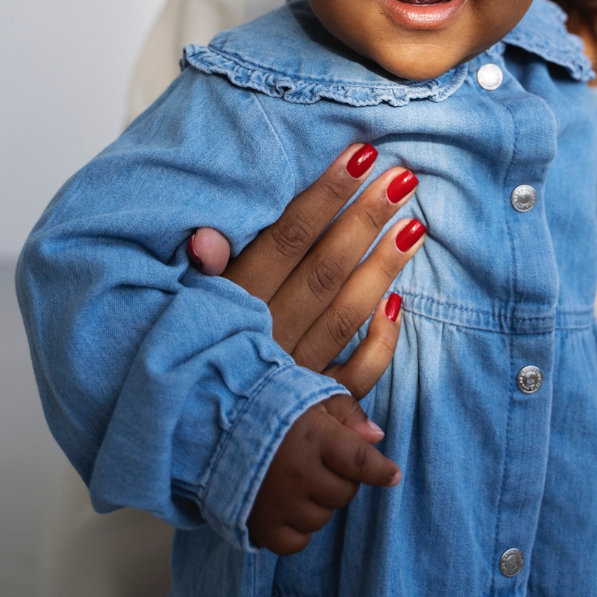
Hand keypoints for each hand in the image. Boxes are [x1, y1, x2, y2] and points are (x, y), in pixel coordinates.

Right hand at [187, 142, 426, 397]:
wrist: (188, 441)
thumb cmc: (183, 354)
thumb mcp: (182, 308)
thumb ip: (203, 275)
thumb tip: (204, 238)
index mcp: (233, 305)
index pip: (286, 239)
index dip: (325, 196)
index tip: (360, 155)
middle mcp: (267, 336)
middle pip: (324, 269)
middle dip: (365, 220)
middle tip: (403, 178)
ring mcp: (293, 374)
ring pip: (345, 314)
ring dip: (381, 268)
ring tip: (414, 225)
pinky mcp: (310, 410)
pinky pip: (354, 377)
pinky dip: (378, 344)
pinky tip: (398, 304)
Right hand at [248, 392, 400, 553]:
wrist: (216, 427)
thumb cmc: (270, 406)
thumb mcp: (312, 396)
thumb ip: (348, 413)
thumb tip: (377, 437)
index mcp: (314, 438)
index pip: (360, 461)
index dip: (381, 471)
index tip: (394, 475)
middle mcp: (299, 473)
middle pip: (345, 492)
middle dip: (342, 478)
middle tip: (322, 461)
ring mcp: (280, 503)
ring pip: (324, 517)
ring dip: (320, 502)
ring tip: (300, 478)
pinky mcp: (262, 526)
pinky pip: (298, 541)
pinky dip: (299, 527)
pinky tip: (289, 504)